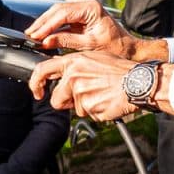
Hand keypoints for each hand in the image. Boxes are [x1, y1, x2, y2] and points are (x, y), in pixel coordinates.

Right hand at [25, 0, 141, 56]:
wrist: (129, 49)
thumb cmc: (116, 48)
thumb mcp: (90, 46)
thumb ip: (67, 41)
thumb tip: (46, 42)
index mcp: (91, 8)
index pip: (63, 13)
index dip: (47, 25)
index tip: (36, 35)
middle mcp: (87, 5)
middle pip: (58, 10)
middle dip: (43, 23)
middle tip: (30, 34)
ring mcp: (84, 11)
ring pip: (58, 13)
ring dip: (45, 24)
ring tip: (33, 35)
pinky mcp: (82, 18)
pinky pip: (63, 20)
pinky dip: (52, 27)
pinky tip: (44, 35)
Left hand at [32, 50, 153, 119]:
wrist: (138, 81)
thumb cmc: (119, 70)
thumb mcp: (94, 58)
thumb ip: (74, 66)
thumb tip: (60, 74)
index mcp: (73, 62)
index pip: (42, 70)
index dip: (35, 83)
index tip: (37, 92)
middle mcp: (74, 77)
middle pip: (56, 99)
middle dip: (66, 102)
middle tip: (85, 95)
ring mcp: (81, 94)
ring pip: (74, 109)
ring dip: (84, 106)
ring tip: (101, 94)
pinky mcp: (90, 108)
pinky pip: (87, 115)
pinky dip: (96, 111)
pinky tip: (106, 101)